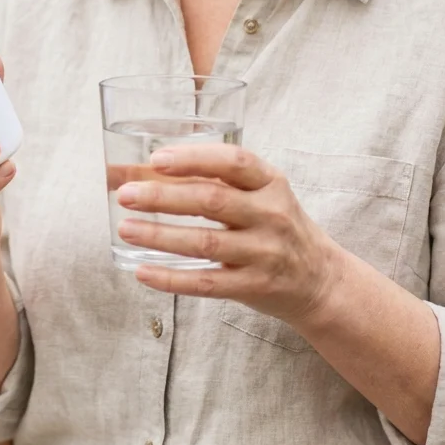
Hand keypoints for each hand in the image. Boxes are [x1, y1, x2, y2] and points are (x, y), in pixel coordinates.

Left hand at [113, 143, 344, 325]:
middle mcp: (271, 214)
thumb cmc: (273, 226)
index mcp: (270, 183)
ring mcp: (264, 252)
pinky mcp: (255, 286)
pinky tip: (143, 272)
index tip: (157, 159)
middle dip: (164, 196)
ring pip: (205, 243)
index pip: (234, 162)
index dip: (194, 158)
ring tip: (126, 229)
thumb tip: (133, 171)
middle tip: (126, 194)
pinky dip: (172, 279)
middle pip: (211, 201)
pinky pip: (208, 283)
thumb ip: (207, 181)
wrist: (318, 279)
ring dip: (160, 235)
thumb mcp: (256, 195)